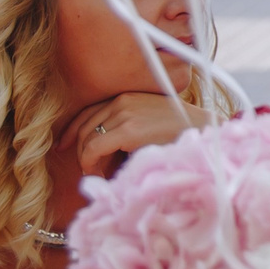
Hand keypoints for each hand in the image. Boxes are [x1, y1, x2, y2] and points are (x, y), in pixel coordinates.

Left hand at [61, 91, 203, 178]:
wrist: (206, 133)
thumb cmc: (183, 133)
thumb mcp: (151, 122)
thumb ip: (128, 128)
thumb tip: (104, 149)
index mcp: (128, 95)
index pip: (89, 111)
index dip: (72, 129)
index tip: (64, 145)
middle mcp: (123, 100)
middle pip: (85, 125)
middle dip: (78, 147)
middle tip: (84, 167)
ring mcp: (125, 113)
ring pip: (87, 138)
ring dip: (86, 158)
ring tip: (95, 173)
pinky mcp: (128, 129)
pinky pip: (93, 147)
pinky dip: (89, 162)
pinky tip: (96, 172)